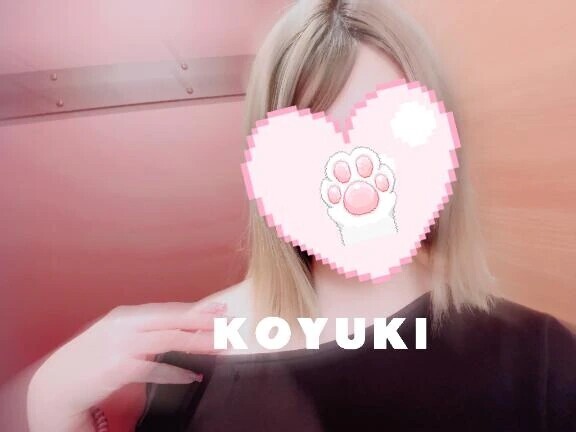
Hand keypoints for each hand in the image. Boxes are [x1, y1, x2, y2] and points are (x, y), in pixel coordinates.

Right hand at [27, 301, 225, 431]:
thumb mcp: (115, 336)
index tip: (221, 308)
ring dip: (198, 344)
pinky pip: (154, 368)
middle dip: (204, 321)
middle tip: (229, 323)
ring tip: (220, 347)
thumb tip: (176, 331)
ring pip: (169, 340)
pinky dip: (177, 372)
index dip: (197, 308)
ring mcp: (120, 345)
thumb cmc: (88, 360)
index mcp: (127, 315)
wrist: (54, 383)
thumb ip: (143, 332)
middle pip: (173, 320)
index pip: (169, 309)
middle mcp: (125, 325)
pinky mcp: (117, 368)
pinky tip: (193, 375)